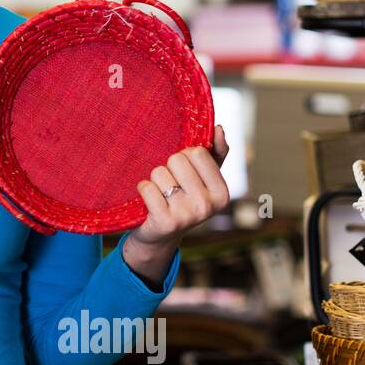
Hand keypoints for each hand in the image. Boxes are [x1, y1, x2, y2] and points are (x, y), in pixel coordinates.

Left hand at [123, 125, 230, 283]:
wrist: (160, 236)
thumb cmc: (184, 199)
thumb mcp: (203, 178)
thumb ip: (215, 152)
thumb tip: (219, 128)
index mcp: (222, 193)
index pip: (197, 152)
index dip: (185, 156)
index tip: (184, 171)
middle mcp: (208, 205)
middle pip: (177, 159)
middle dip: (168, 167)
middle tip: (170, 185)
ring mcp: (187, 215)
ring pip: (159, 172)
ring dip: (154, 179)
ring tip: (160, 194)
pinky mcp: (165, 222)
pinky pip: (146, 187)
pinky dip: (142, 189)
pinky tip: (148, 201)